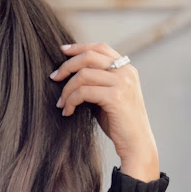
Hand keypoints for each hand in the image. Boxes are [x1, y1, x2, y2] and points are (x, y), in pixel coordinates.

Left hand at [50, 43, 159, 181]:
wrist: (136, 144)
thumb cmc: (119, 123)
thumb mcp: (109, 96)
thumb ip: (97, 81)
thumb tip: (70, 73)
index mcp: (127, 69)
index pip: (100, 47)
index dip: (79, 47)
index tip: (62, 51)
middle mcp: (126, 72)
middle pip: (89, 56)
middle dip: (67, 66)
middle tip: (54, 78)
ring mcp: (122, 83)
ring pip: (83, 75)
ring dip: (66, 90)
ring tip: (61, 103)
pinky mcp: (115, 97)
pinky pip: (83, 92)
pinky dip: (71, 101)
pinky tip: (68, 112)